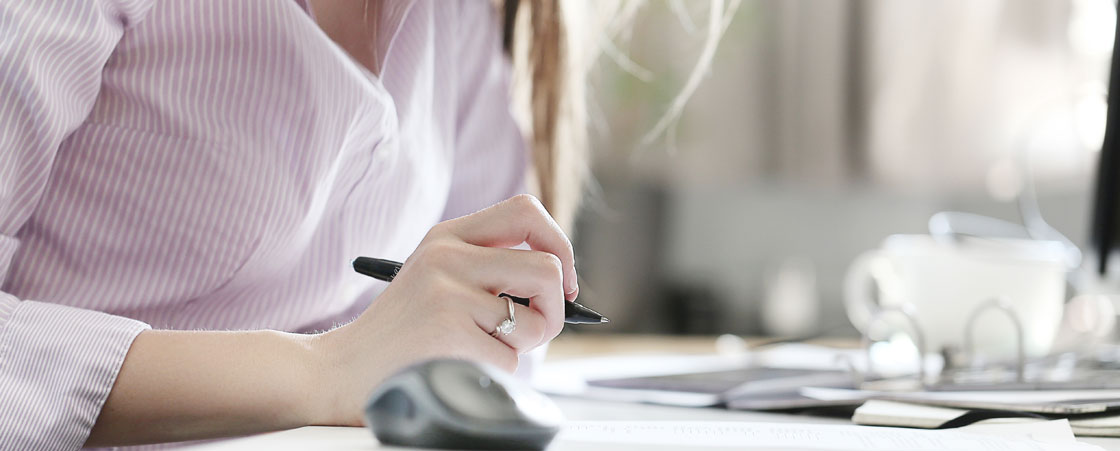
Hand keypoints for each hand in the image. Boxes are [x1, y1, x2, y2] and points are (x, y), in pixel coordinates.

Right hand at [310, 194, 578, 424]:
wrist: (337, 370)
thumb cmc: (400, 334)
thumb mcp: (435, 279)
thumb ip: (487, 268)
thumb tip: (563, 285)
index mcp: (446, 236)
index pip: (526, 212)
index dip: (560, 244)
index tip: (564, 280)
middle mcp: (447, 257)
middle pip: (547, 268)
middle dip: (554, 309)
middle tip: (533, 329)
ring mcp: (447, 294)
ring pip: (534, 321)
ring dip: (520, 347)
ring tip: (478, 350)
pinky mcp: (449, 334)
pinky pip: (509, 362)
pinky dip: (494, 375)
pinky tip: (457, 368)